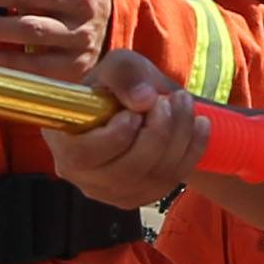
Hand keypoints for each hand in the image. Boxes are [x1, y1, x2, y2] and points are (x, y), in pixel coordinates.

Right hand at [43, 48, 211, 208]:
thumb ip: (125, 74)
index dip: (114, 137)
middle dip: (157, 133)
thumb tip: (143, 100)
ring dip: (178, 137)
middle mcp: (83, 176)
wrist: (143, 107)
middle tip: (168, 100)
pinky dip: (192, 151)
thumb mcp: (119, 65)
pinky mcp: (141, 197)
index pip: (82, 155)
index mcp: (63, 142)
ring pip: (151, 177)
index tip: (135, 112)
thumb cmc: (121, 85)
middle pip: (124, 171)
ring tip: (184, 103)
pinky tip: (200, 124)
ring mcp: (112, 192)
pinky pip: (172, 180)